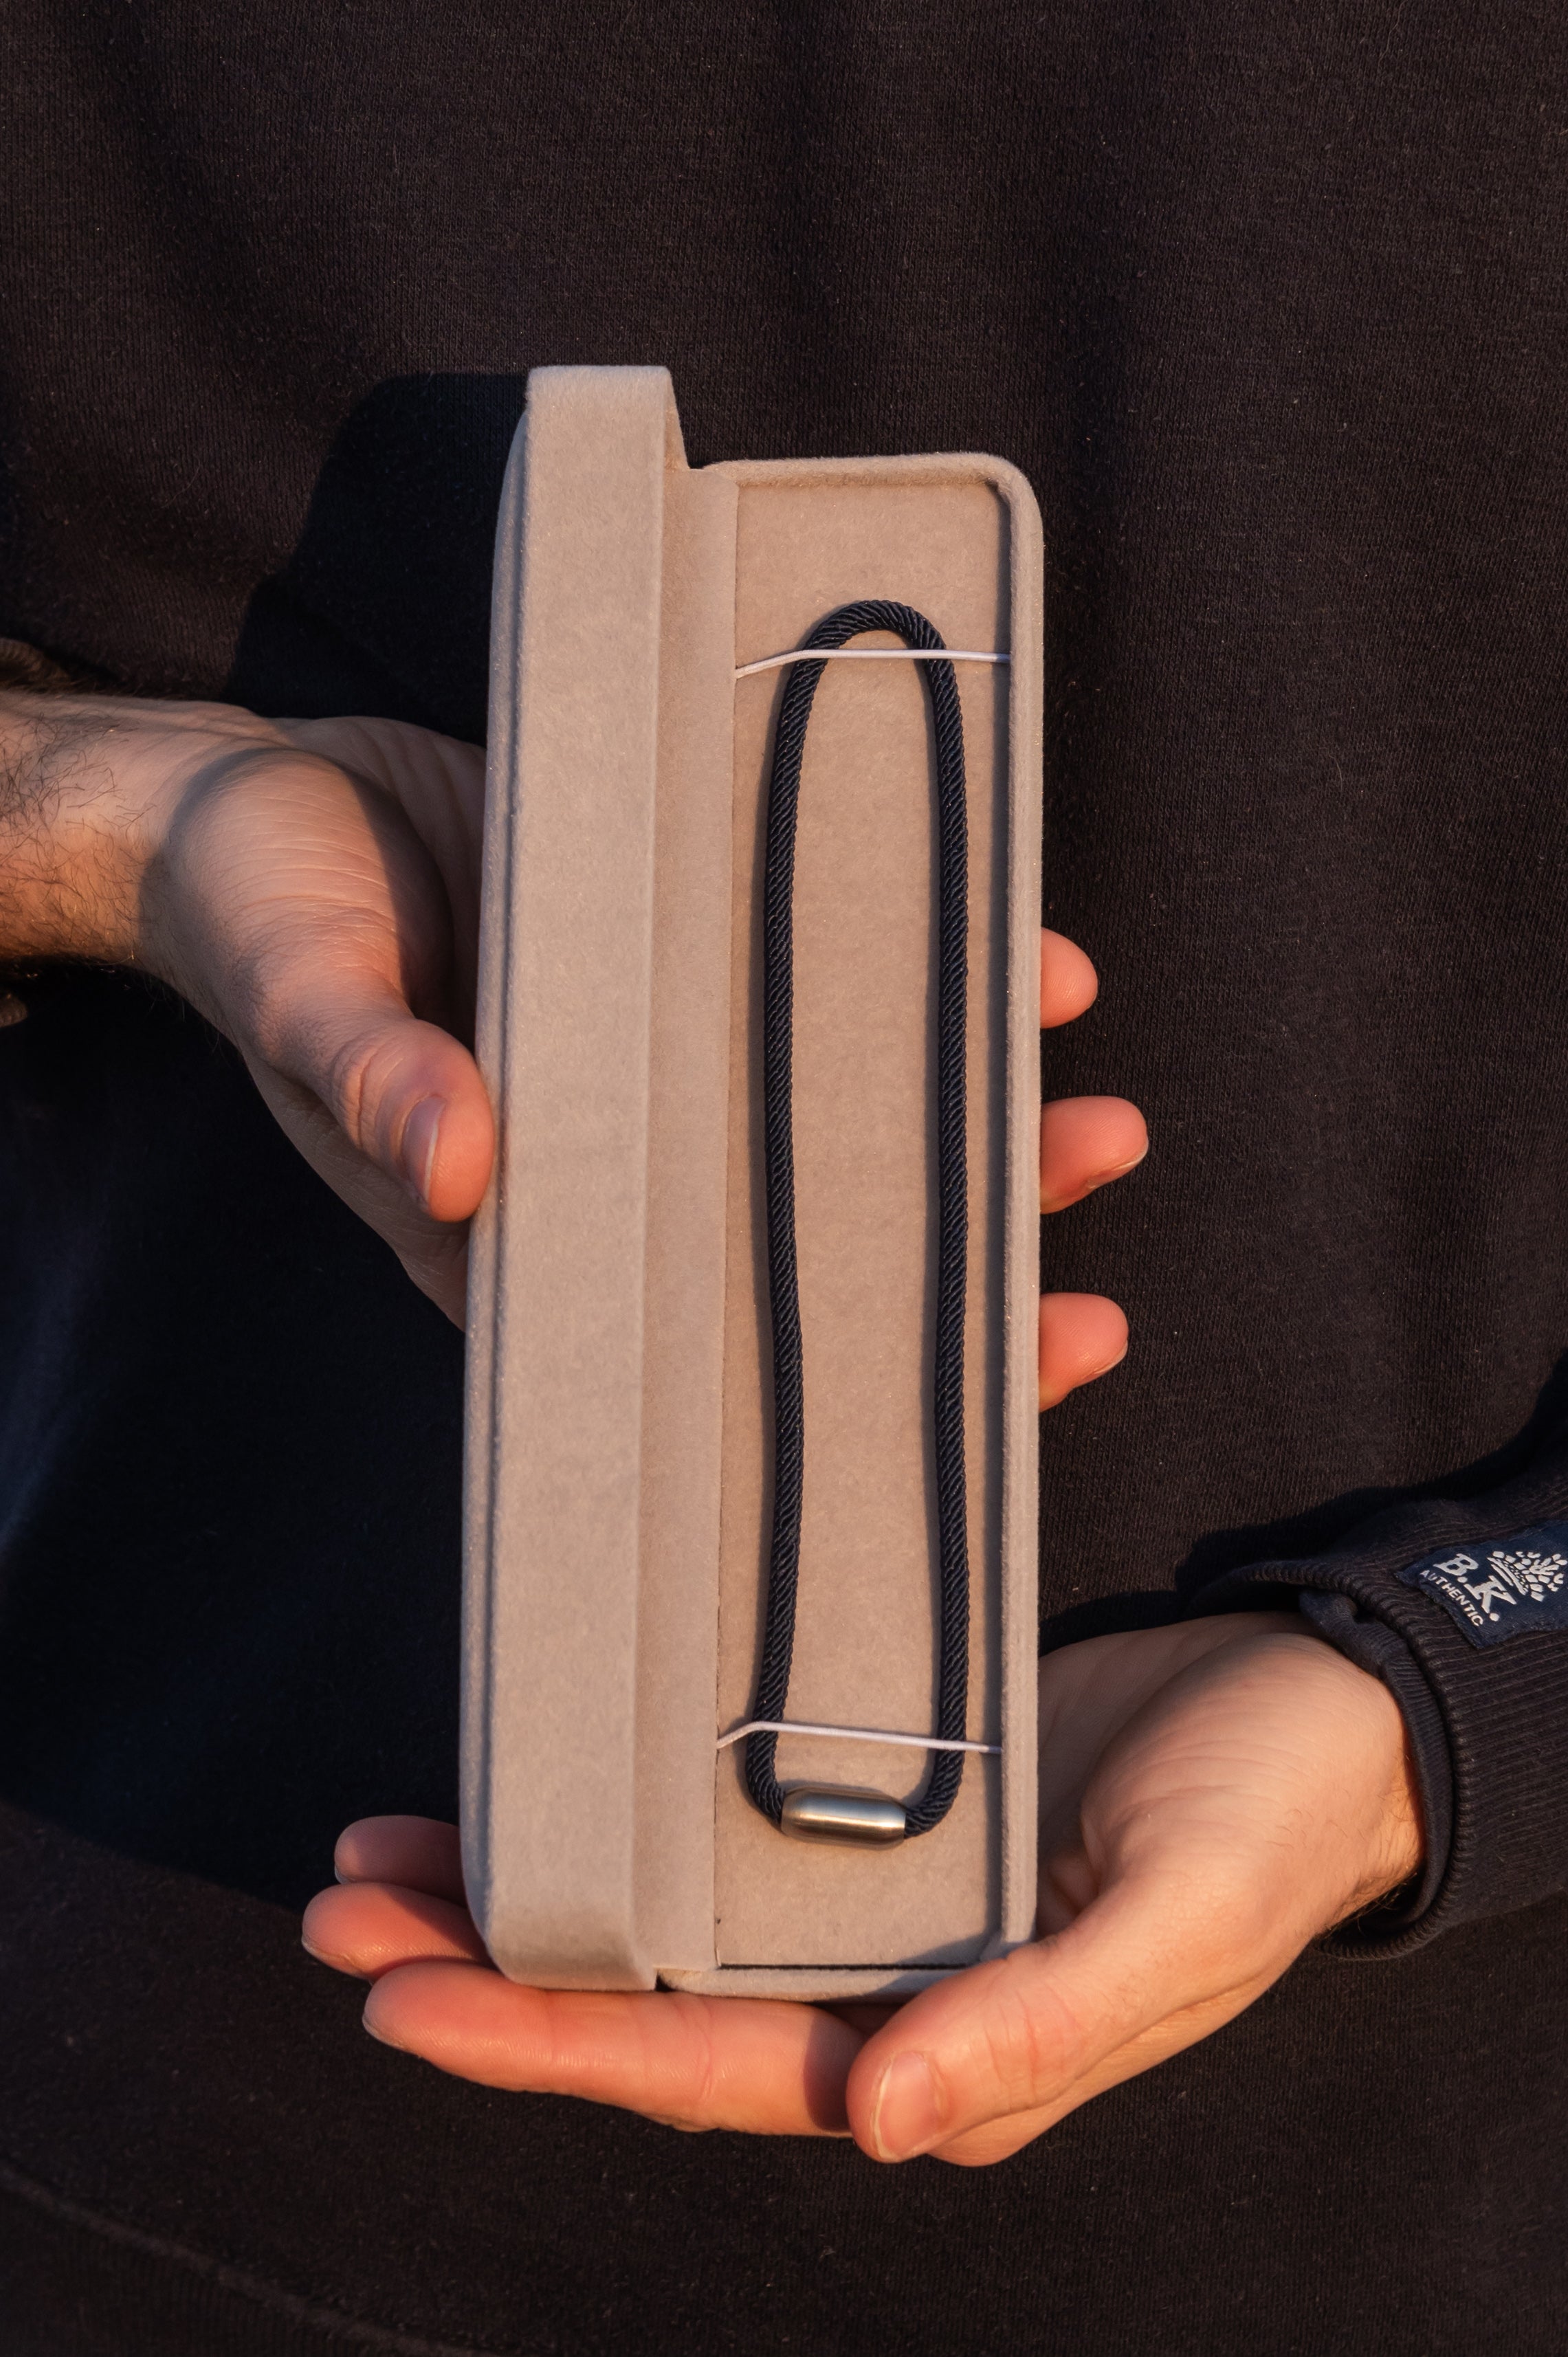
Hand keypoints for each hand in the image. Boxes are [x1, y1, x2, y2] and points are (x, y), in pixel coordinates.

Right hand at [0, 691, 1141, 1347]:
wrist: (256, 795)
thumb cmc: (261, 920)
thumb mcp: (305, 993)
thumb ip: (376, 1076)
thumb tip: (462, 1166)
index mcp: (535, 1223)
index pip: (708, 1345)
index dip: (849, 1391)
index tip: (986, 1404)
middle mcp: (630, 1158)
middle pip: (814, 1249)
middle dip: (957, 1278)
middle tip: (1086, 1303)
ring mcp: (677, 1056)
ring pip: (851, 1123)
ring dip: (980, 1133)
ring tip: (1106, 1129)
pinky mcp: (699, 946)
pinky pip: (836, 981)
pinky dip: (934, 982)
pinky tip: (1036, 969)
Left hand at [302, 1614, 1419, 2161]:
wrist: (1327, 1713)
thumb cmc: (1271, 1825)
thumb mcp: (1177, 1925)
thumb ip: (1040, 2030)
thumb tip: (885, 2125)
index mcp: (949, 2050)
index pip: (711, 2073)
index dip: (553, 2047)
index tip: (406, 2008)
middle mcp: (889, 1993)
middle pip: (651, 2010)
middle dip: (488, 1977)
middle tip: (337, 1918)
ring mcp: (876, 1906)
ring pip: (664, 1929)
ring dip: (523, 1899)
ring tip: (378, 1861)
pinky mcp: (882, 1810)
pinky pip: (718, 1838)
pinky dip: (617, 1822)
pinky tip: (530, 1787)